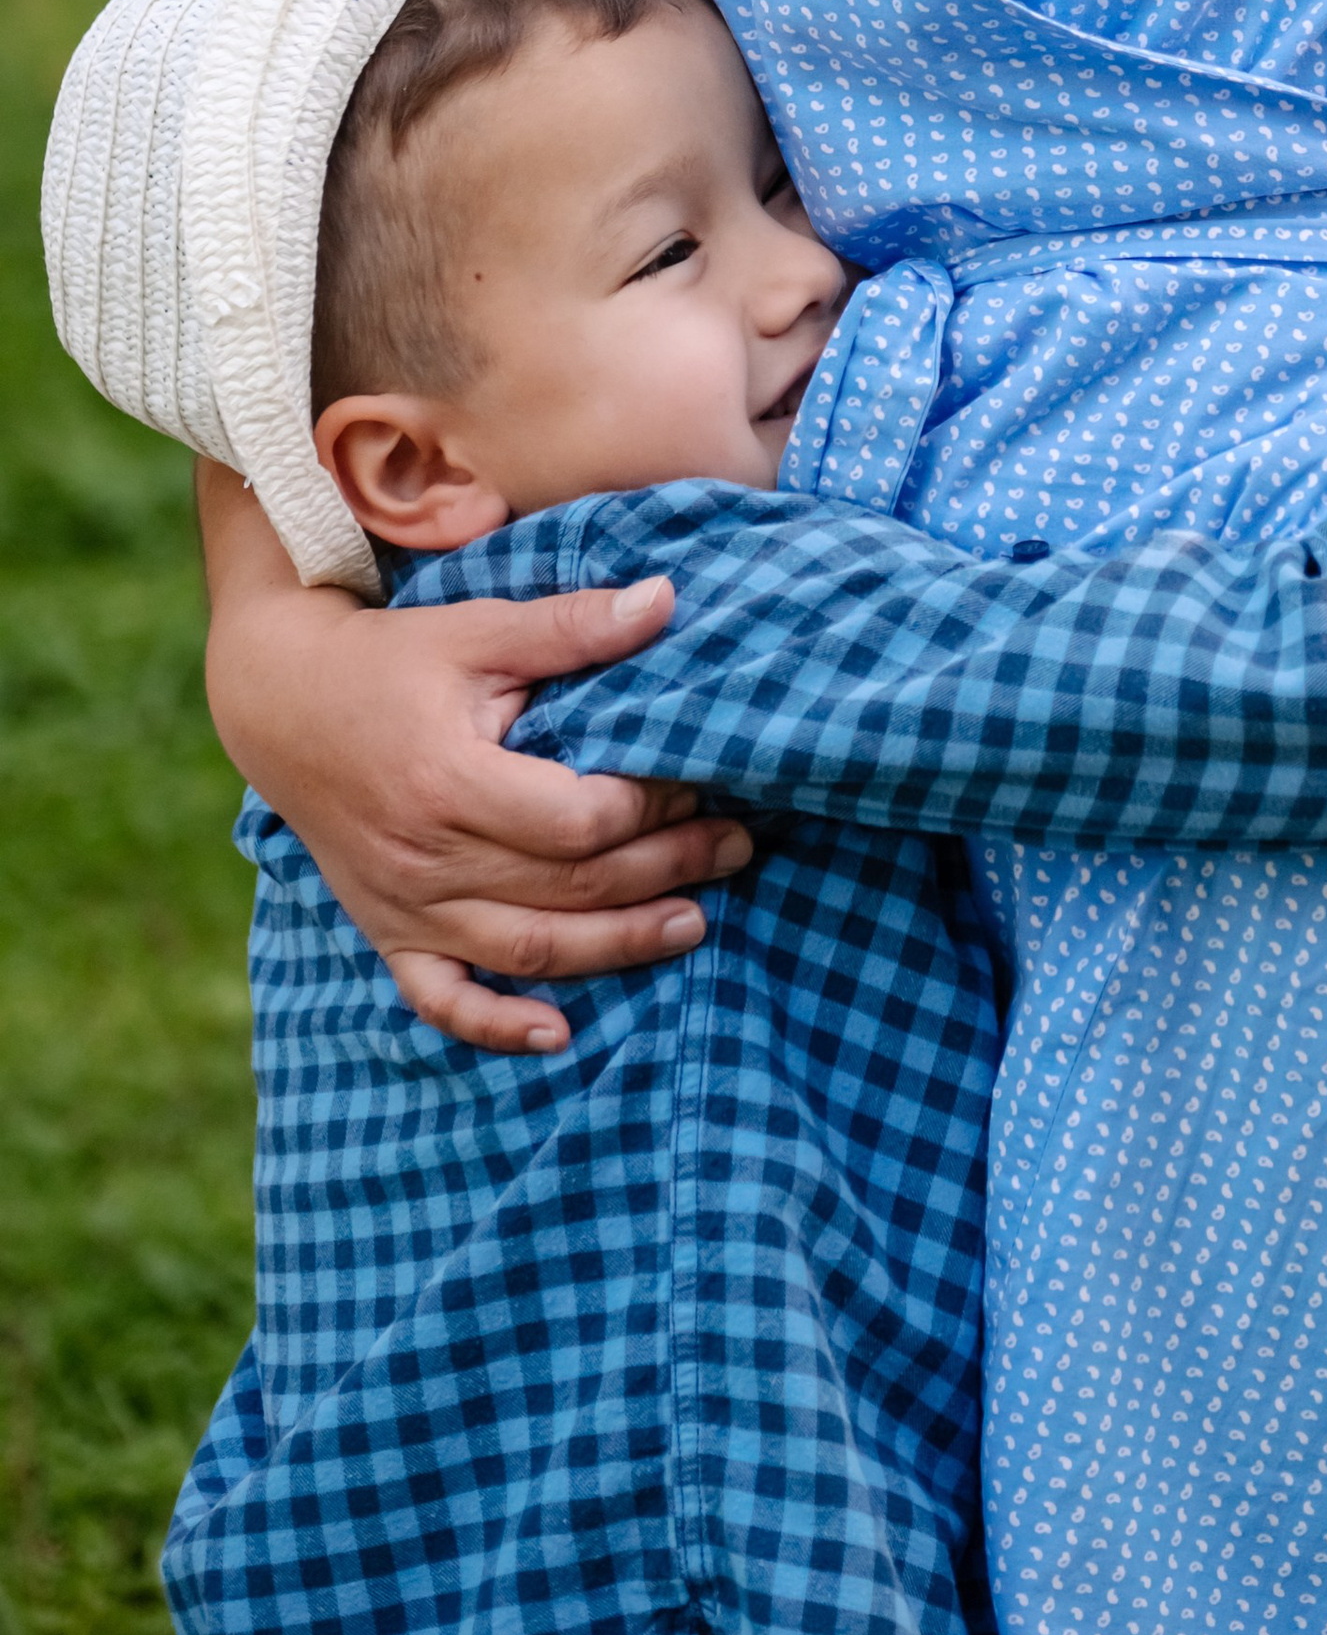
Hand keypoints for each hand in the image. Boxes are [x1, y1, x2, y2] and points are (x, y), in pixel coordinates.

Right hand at [201, 471, 753, 1055]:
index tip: (701, 779)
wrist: (280, 703)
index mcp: (448, 779)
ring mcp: (403, 905)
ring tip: (695, 923)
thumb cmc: (392, 659)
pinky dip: (497, 1025)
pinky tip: (559, 1034)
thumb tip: (667, 600)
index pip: (575, 820)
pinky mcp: (386, 930)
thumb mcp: (478, 628)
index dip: (650, 807)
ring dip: (616, 946)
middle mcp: (425, 856)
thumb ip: (571, 626)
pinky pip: (440, 999)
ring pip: (525, 949)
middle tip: (737, 847)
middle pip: (566, 888)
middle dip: (664, 873)